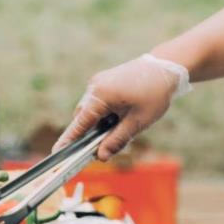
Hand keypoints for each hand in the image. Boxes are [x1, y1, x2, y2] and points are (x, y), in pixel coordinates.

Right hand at [54, 54, 190, 160]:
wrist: (167, 67)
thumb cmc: (154, 94)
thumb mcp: (137, 122)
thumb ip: (116, 141)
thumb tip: (100, 156)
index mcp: (100, 95)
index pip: (79, 124)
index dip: (68, 140)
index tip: (56, 153)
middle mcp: (94, 87)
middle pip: (83, 118)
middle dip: (90, 134)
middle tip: (104, 148)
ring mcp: (98, 82)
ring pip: (90, 111)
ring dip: (99, 124)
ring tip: (121, 126)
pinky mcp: (103, 81)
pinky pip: (97, 103)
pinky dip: (104, 114)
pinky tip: (121, 116)